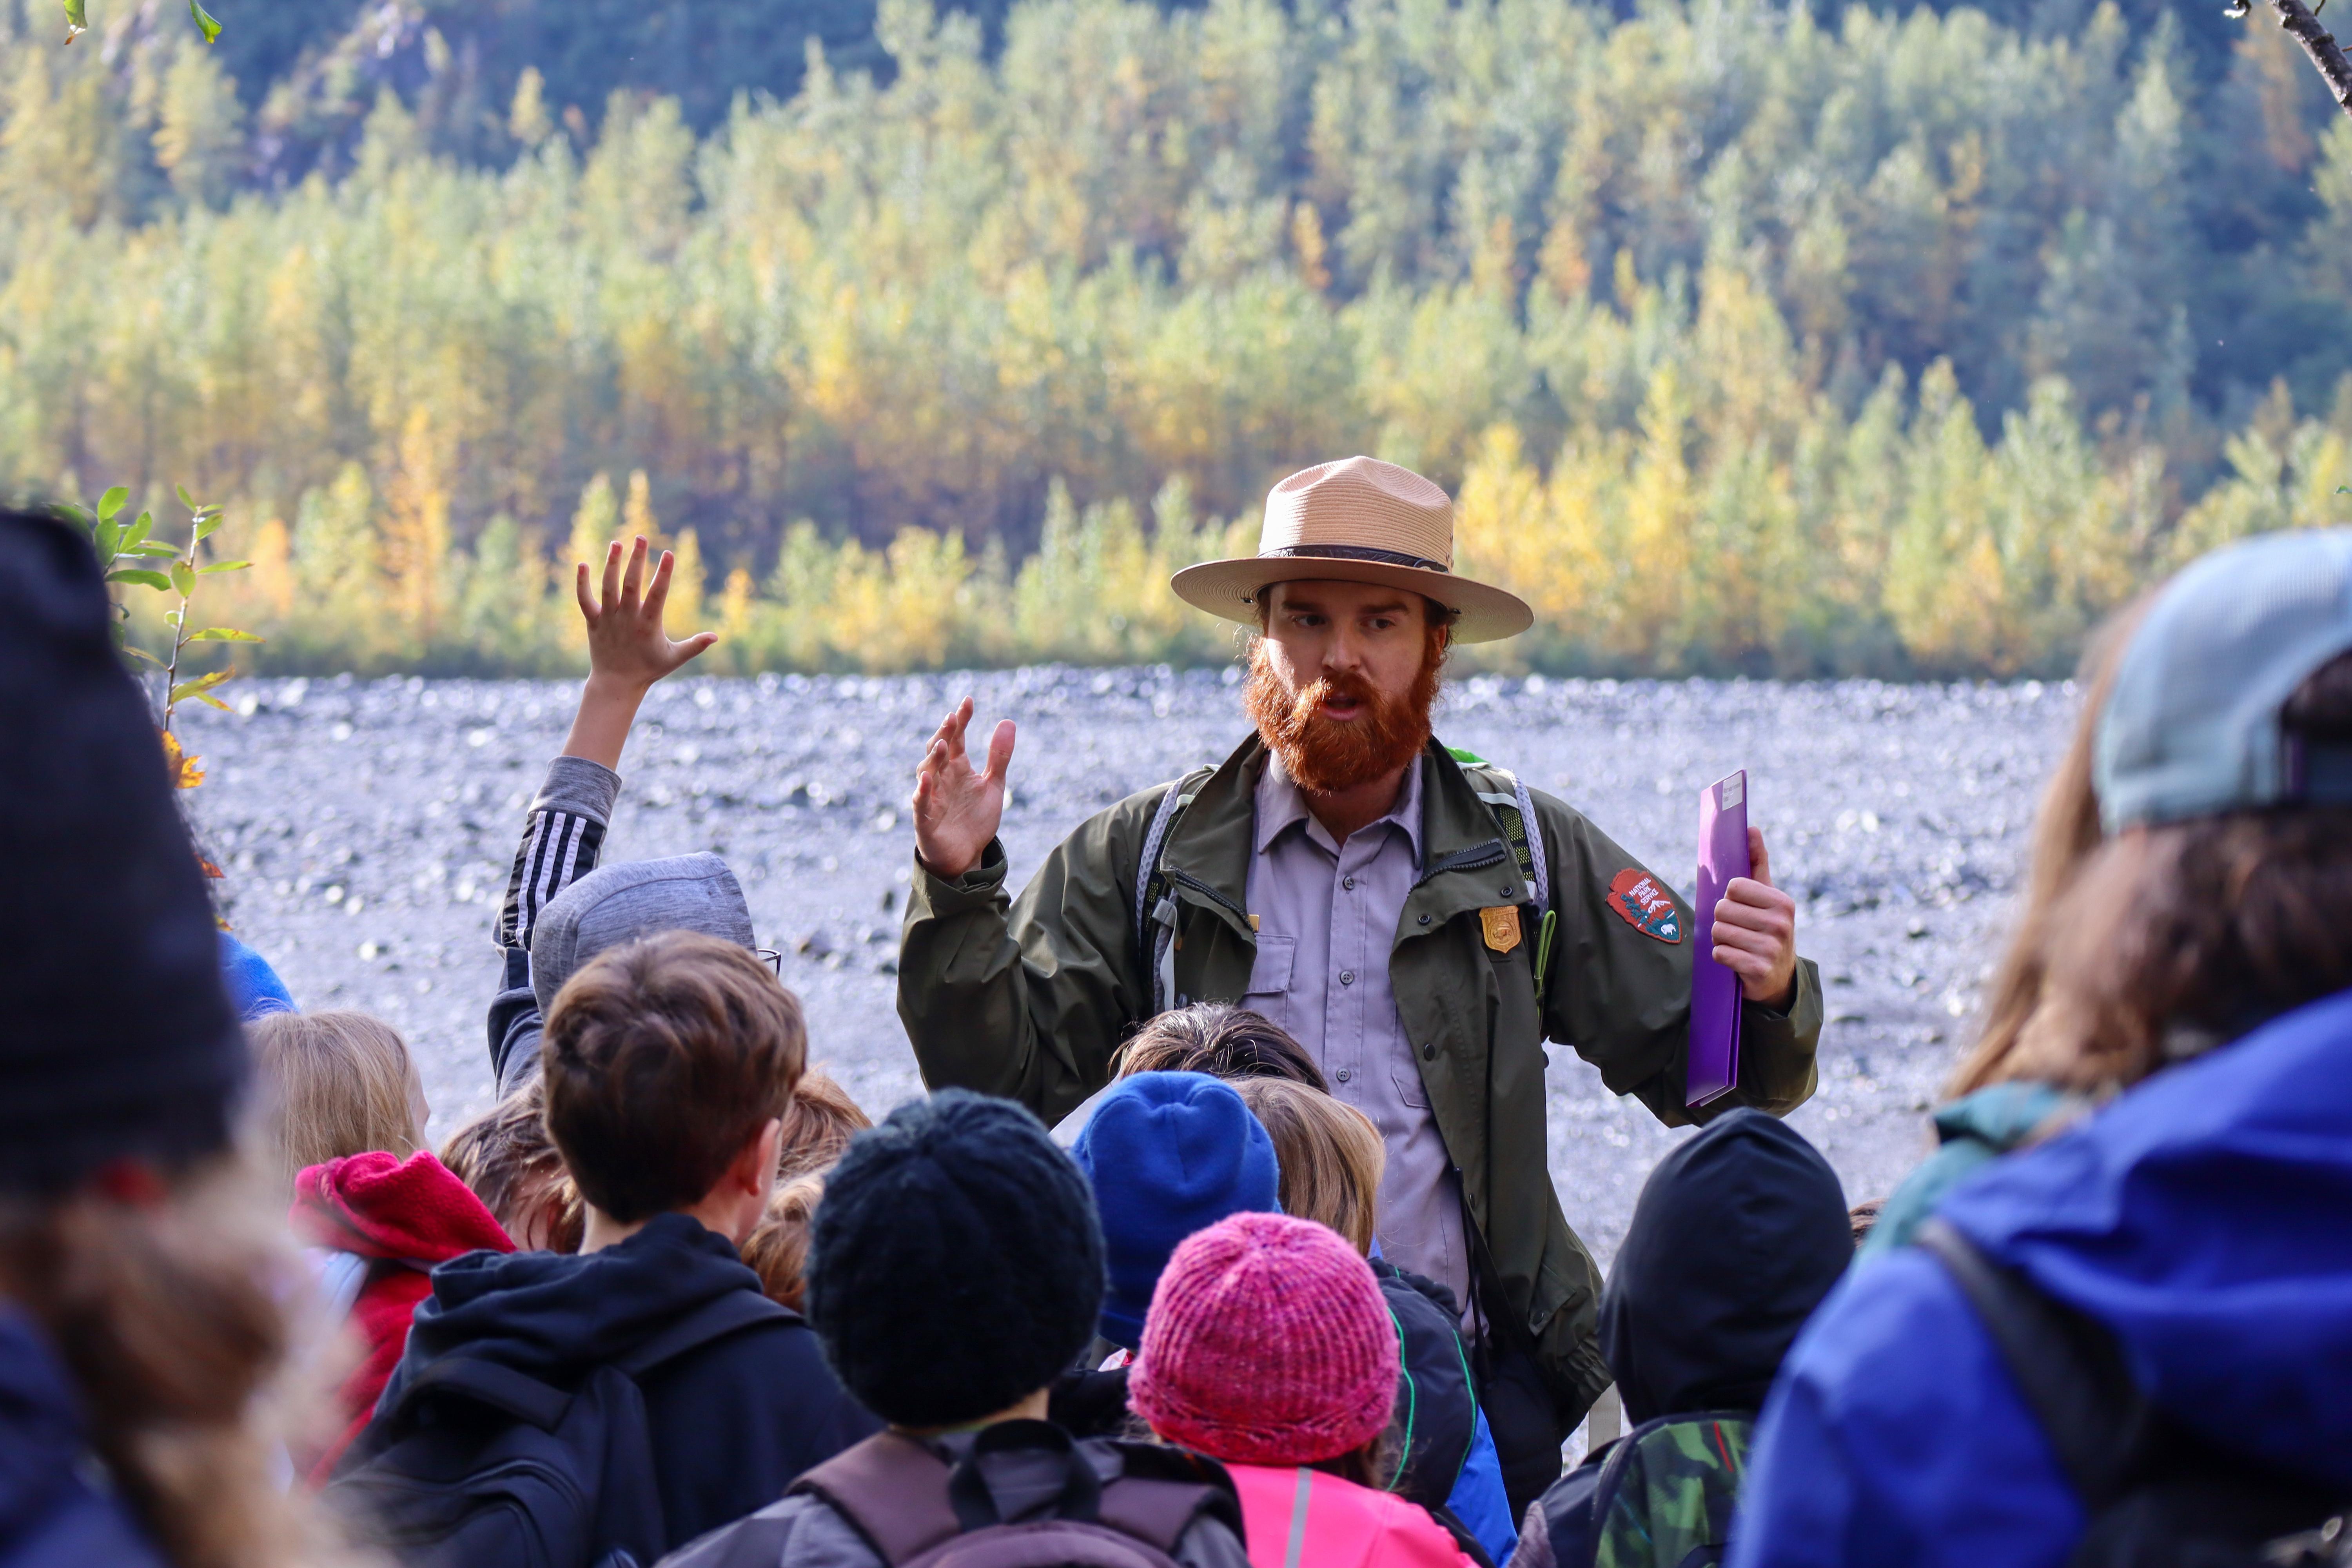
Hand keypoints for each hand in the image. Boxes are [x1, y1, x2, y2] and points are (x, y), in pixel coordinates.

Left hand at [576, 535, 715, 689]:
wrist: (616, 683)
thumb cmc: (649, 669)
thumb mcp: (674, 658)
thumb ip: (695, 646)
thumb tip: (716, 636)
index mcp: (649, 624)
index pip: (658, 594)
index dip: (664, 573)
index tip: (668, 553)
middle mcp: (627, 618)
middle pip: (631, 584)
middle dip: (637, 559)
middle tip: (641, 537)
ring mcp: (609, 619)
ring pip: (608, 587)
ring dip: (612, 564)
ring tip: (617, 543)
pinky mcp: (593, 622)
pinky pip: (585, 599)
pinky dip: (582, 583)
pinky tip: (582, 563)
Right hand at [912, 696, 1013, 879]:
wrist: (967, 854)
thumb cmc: (976, 818)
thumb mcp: (993, 785)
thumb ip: (998, 756)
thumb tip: (1008, 721)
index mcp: (957, 767)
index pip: (957, 738)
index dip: (961, 720)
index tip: (968, 701)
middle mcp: (942, 778)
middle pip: (938, 750)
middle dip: (944, 733)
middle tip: (952, 717)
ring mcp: (932, 796)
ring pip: (926, 772)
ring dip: (933, 758)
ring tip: (943, 743)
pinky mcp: (925, 818)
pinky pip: (920, 802)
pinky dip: (922, 790)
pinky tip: (927, 779)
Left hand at [1712, 827, 1797, 1009]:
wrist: (1778, 977)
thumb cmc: (1767, 928)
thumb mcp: (1767, 896)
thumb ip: (1757, 862)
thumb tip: (1750, 827)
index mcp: (1782, 902)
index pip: (1733, 887)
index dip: (1731, 898)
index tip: (1743, 908)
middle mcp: (1781, 924)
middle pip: (1721, 909)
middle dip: (1722, 920)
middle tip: (1738, 929)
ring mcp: (1771, 948)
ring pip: (1718, 931)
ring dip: (1720, 939)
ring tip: (1738, 943)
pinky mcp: (1758, 970)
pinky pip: (1719, 953)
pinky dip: (1721, 957)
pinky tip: (1736, 959)